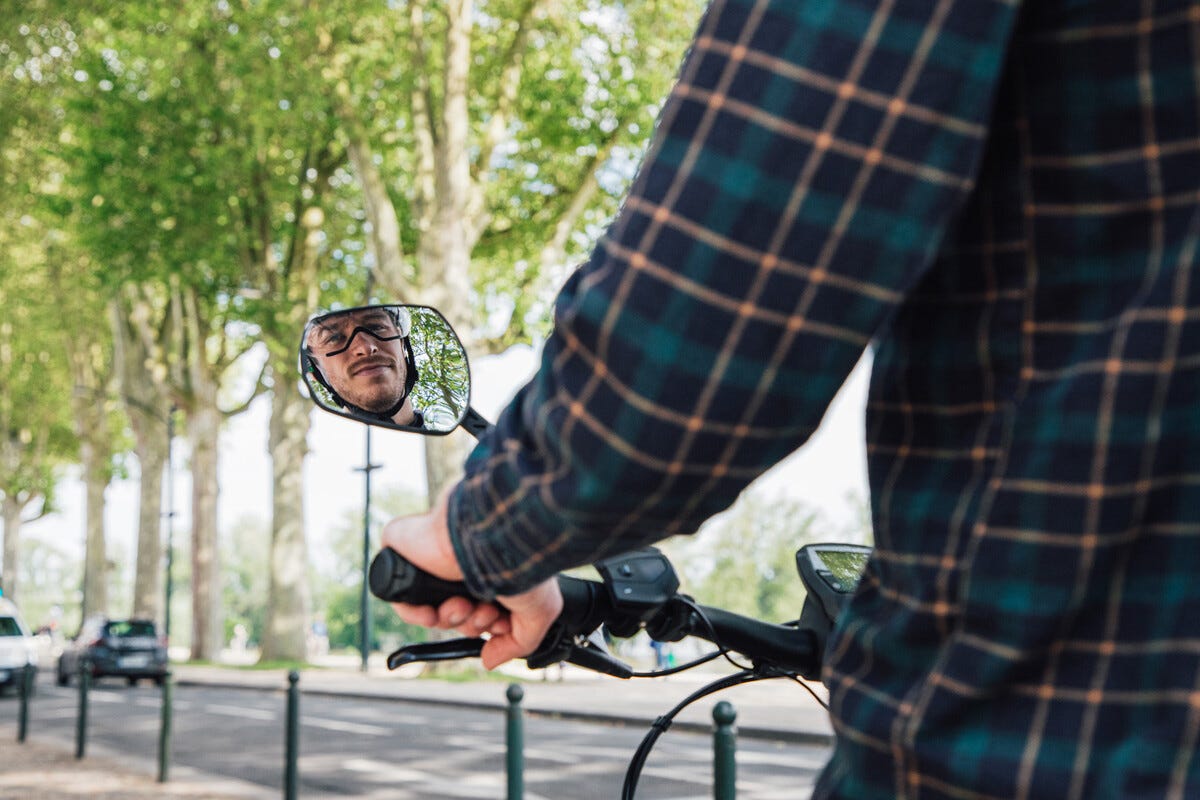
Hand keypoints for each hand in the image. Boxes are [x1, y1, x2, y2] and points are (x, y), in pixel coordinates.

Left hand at [379, 487, 563, 669]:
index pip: (481, 609)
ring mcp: (435, 558)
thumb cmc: (520, 562)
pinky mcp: (407, 552)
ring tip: (463, 606)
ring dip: (449, 619)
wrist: (494, 538)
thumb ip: (519, 642)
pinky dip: (416, 614)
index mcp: (492, 570)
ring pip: (432, 607)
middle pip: (457, 613)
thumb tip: (490, 660)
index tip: (500, 624)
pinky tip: (434, 612)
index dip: (489, 625)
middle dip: (471, 623)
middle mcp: (464, 565)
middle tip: (483, 614)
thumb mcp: (538, 611)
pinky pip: (403, 596)